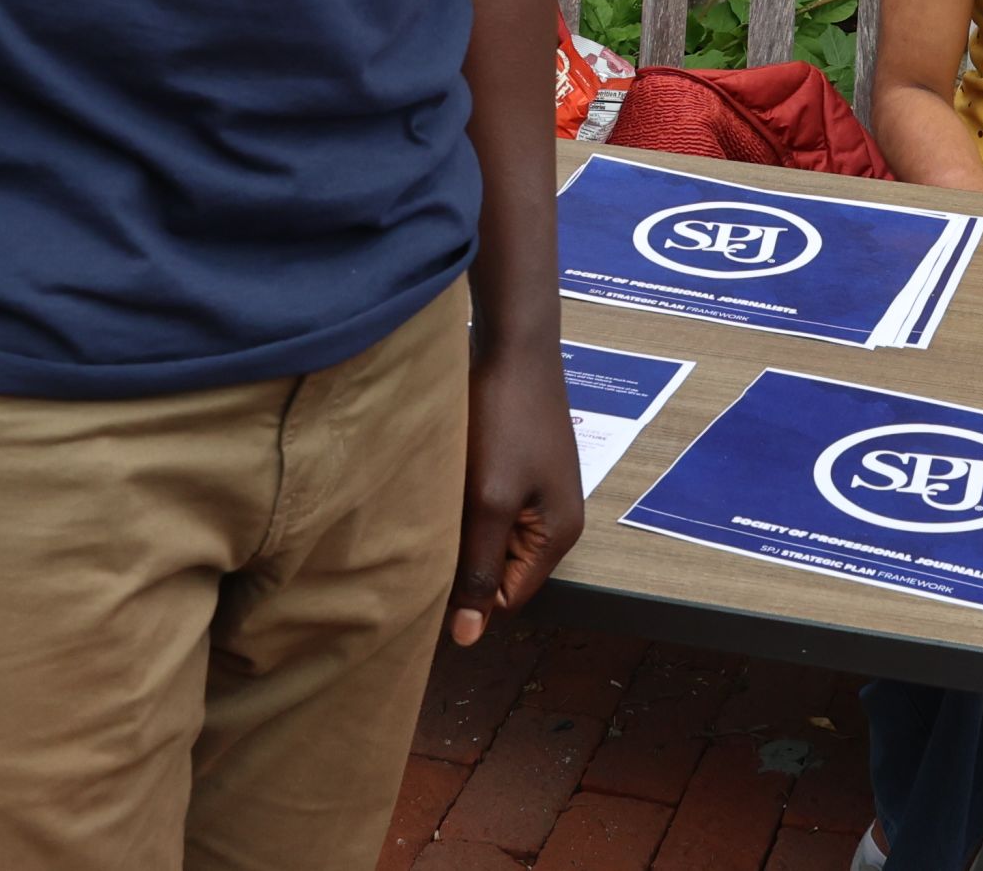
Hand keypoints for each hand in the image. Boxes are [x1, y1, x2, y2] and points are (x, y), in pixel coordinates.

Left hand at [450, 327, 583, 646]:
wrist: (513, 343)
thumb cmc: (505, 419)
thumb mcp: (490, 501)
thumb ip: (479, 570)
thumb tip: (467, 639)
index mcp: (558, 536)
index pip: (506, 597)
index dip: (466, 592)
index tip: (426, 570)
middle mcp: (555, 520)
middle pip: (499, 568)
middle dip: (463, 556)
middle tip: (424, 534)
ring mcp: (538, 491)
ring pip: (489, 536)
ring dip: (460, 527)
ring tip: (435, 503)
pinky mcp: (519, 467)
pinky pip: (488, 506)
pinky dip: (464, 501)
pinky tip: (445, 481)